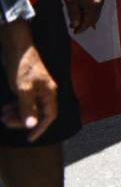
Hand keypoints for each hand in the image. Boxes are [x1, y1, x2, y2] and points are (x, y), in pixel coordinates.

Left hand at [0, 22, 56, 140]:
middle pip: (38, 113)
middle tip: (6, 121)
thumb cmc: (23, 66)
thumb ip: (28, 108)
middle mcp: (45, 91)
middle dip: (22, 120)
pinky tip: (5, 108)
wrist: (16, 47)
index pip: (49, 116)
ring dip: (16, 114)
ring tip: (3, 115)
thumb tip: (32, 125)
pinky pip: (23, 101)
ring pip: (29, 108)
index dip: (41, 128)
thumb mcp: (23, 90)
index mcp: (49, 92)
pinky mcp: (27, 85)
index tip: (29, 138)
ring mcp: (36, 88)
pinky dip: (15, 107)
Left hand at [63, 0, 102, 32]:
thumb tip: (75, 25)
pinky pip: (96, 8)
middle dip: (86, 25)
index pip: (89, 21)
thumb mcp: (70, 0)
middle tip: (77, 28)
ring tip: (80, 22)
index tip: (75, 32)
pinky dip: (91, 12)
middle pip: (94, 18)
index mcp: (93, 5)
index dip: (82, 28)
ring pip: (96, 13)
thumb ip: (73, 13)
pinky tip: (86, 13)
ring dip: (89, 19)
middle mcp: (99, 3)